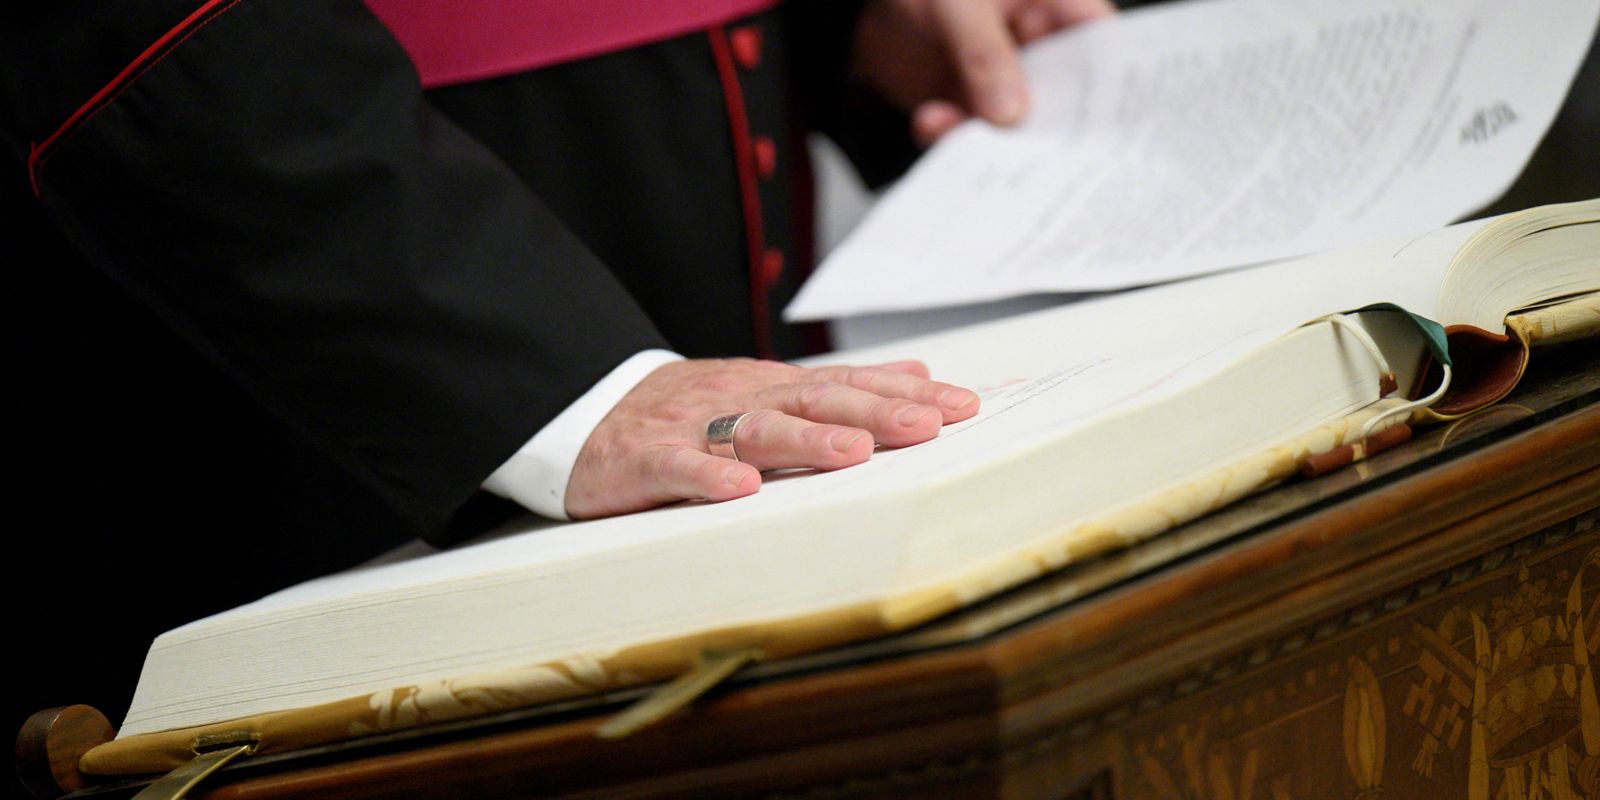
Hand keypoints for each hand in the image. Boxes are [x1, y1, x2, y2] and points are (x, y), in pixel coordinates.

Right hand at [565, 358, 979, 518]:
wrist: (583, 411)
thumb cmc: (686, 410)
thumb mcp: (766, 389)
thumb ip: (839, 387)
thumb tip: (919, 372)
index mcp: (773, 387)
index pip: (849, 384)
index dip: (904, 394)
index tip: (963, 406)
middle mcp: (742, 399)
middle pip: (814, 401)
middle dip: (874, 412)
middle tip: (927, 425)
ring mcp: (694, 427)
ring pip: (755, 429)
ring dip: (806, 441)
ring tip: (852, 453)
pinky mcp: (645, 458)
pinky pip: (679, 467)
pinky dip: (708, 476)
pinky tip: (740, 490)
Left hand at [852, 0, 1114, 145]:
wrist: (859, 10)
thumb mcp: (958, 6)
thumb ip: (985, 54)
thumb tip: (1011, 113)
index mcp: (1049, 4)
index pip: (1097, 39)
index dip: (1111, 80)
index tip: (1109, 124)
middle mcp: (1032, 44)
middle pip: (1061, 93)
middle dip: (1047, 127)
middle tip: (1037, 155)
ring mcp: (1000, 77)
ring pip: (1013, 121)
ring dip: (987, 135)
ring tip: (957, 131)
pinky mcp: (965, 103)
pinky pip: (969, 130)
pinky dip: (949, 135)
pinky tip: (929, 123)